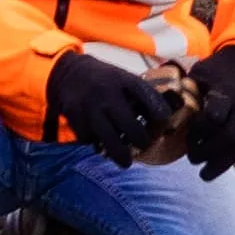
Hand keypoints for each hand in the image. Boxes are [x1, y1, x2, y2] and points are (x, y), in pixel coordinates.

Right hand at [47, 52, 176, 166]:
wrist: (69, 72)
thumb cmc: (106, 81)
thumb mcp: (124, 79)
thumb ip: (142, 97)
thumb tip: (165, 122)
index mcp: (124, 80)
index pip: (147, 97)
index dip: (160, 112)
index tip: (165, 122)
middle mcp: (108, 92)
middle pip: (130, 125)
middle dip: (141, 140)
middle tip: (144, 145)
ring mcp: (90, 105)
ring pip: (109, 138)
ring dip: (119, 153)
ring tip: (126, 162)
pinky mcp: (74, 114)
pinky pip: (89, 138)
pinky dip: (95, 144)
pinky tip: (100, 141)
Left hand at [182, 46, 234, 181]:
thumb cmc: (218, 70)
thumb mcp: (201, 72)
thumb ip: (186, 90)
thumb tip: (159, 106)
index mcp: (226, 91)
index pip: (217, 111)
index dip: (203, 127)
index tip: (190, 137)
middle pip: (228, 135)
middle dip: (208, 150)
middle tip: (192, 158)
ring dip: (220, 163)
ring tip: (203, 175)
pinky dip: (227, 161)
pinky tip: (213, 171)